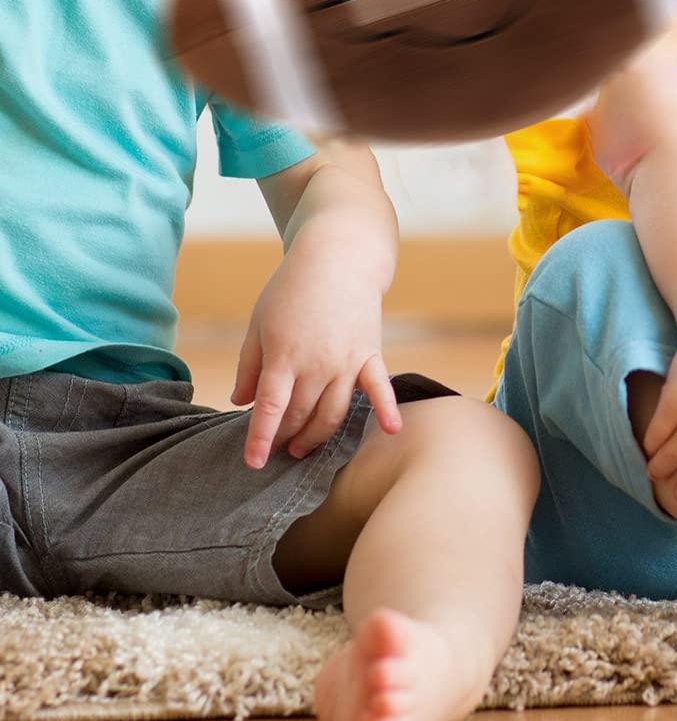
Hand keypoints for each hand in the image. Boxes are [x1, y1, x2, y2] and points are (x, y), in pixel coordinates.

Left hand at [232, 254, 401, 469]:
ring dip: (316, 436)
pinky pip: (379, 387)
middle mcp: (317, 363)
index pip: (270, 408)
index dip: (260, 438)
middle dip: (284, 437)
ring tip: (301, 448)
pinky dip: (387, 409)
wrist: (339, 258)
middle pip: (300, 414)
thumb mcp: (259, 324)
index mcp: (284, 355)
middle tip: (275, 447)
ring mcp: (347, 361)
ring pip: (333, 413)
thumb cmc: (292, 289)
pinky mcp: (370, 355)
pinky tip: (391, 430)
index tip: (252, 462)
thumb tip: (241, 401)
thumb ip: (249, 366)